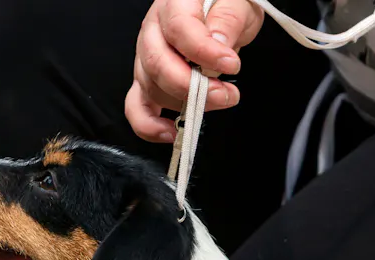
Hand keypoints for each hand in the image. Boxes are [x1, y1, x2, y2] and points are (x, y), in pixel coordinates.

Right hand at [125, 0, 263, 142]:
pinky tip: (171, 132)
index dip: (204, 52)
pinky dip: (149, 125)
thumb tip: (218, 45)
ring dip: (184, 104)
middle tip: (225, 93)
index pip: (180, 29)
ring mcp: (147, 57)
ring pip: (152, 88)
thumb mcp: (236, 4)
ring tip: (220, 100)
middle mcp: (153, 30)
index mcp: (173, 3)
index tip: (231, 64)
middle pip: (158, 63)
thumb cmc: (226, 4)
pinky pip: (137, 106)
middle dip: (193, 87)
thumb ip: (227, 20)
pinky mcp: (149, 81)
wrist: (220, 11)